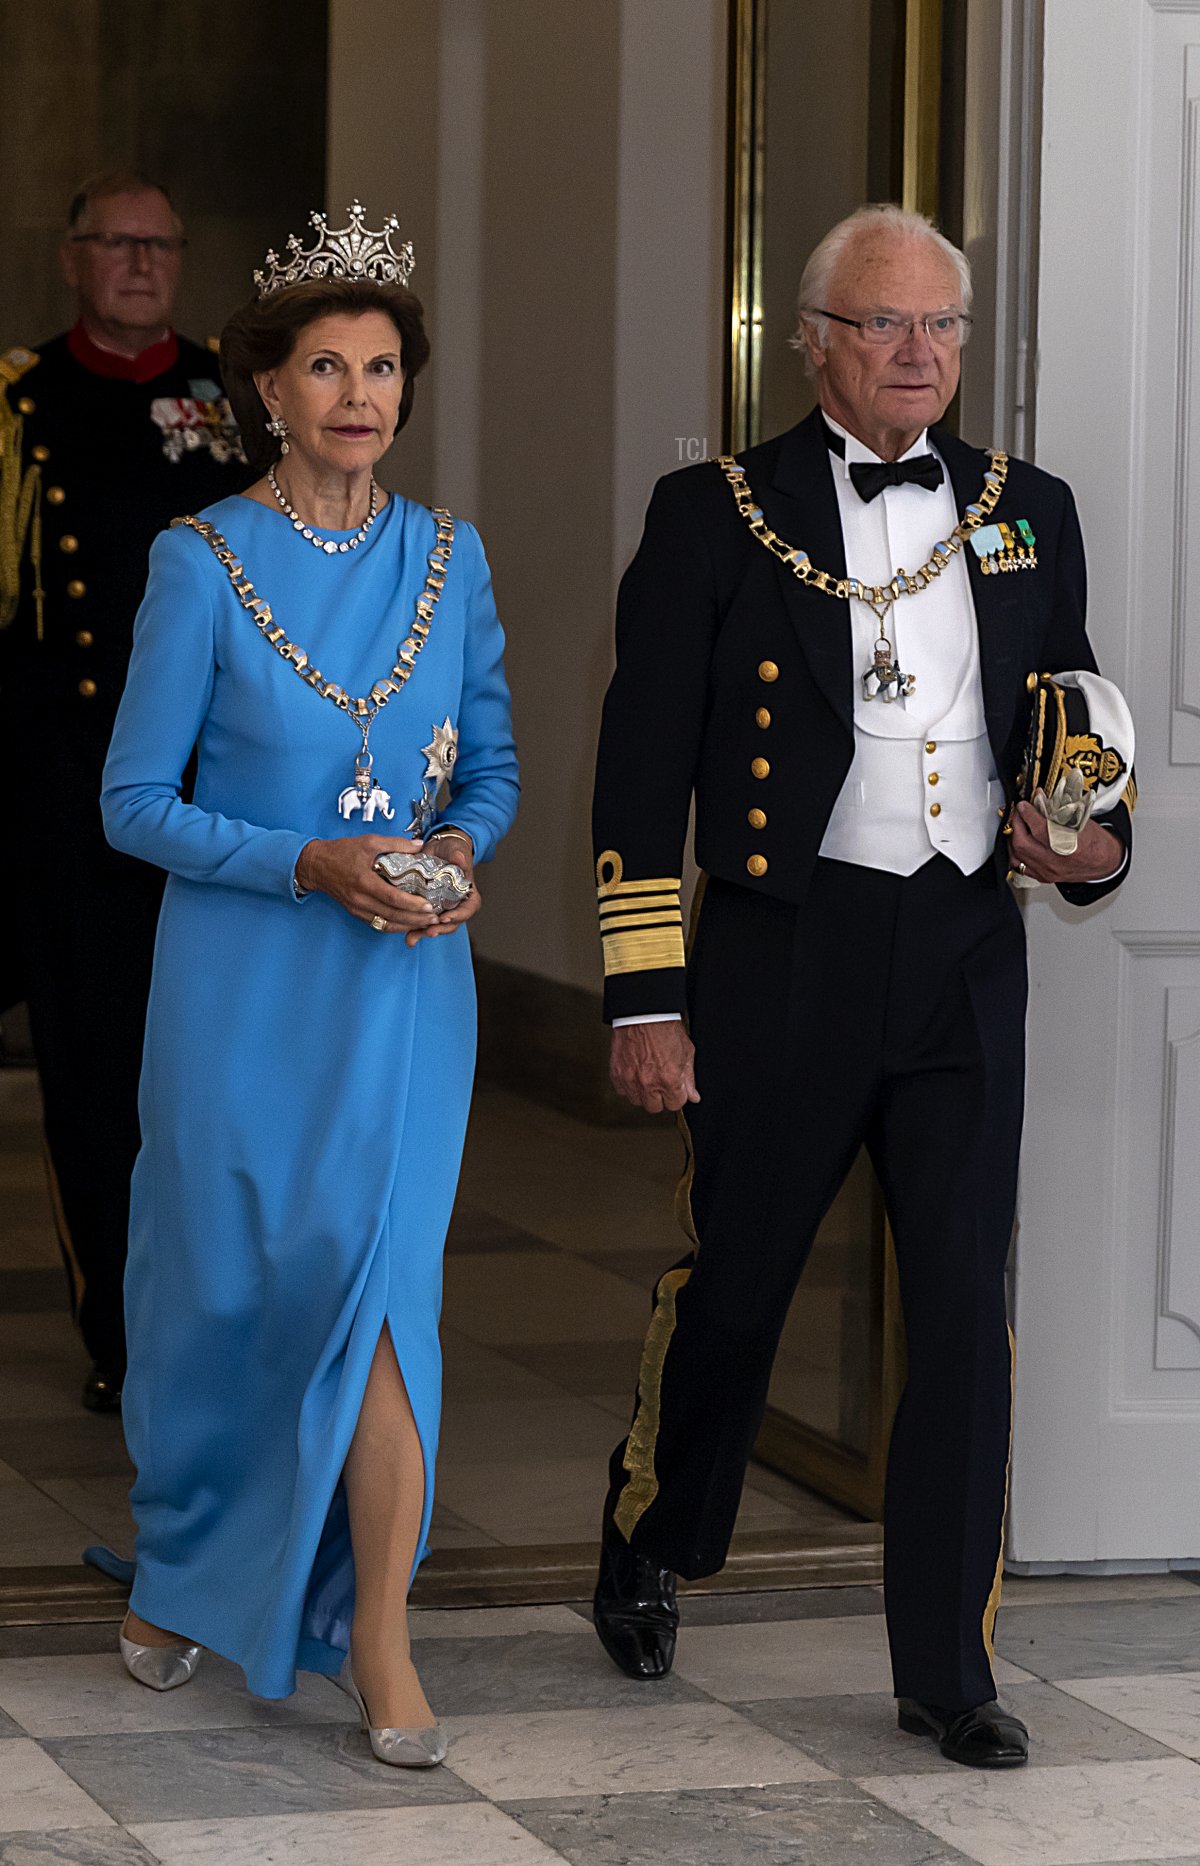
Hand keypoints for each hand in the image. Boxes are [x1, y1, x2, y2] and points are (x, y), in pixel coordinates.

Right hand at [295, 835, 436, 935]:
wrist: (316, 865)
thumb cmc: (342, 851)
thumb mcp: (369, 842)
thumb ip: (395, 844)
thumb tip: (419, 845)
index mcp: (364, 881)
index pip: (392, 898)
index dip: (411, 904)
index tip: (429, 906)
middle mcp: (360, 899)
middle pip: (392, 916)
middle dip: (416, 920)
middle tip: (435, 919)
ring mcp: (357, 908)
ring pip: (386, 924)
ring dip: (408, 926)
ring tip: (427, 924)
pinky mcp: (355, 912)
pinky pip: (377, 924)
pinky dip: (394, 926)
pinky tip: (408, 923)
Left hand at [407, 831, 481, 947]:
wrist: (437, 849)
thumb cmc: (451, 850)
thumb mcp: (456, 851)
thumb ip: (459, 856)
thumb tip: (460, 860)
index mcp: (467, 893)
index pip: (468, 909)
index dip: (459, 915)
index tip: (446, 918)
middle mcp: (456, 904)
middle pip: (452, 923)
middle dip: (440, 929)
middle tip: (429, 931)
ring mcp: (442, 908)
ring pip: (436, 925)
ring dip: (424, 933)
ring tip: (412, 938)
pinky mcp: (427, 908)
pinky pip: (423, 922)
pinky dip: (415, 929)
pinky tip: (406, 937)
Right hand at [610, 1021, 699, 1113]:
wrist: (643, 1012)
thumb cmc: (665, 1027)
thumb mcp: (686, 1052)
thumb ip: (689, 1078)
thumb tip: (693, 1096)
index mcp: (669, 1079)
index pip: (675, 1104)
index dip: (677, 1095)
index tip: (675, 1087)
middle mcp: (648, 1082)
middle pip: (655, 1107)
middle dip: (660, 1097)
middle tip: (661, 1082)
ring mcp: (630, 1079)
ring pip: (638, 1101)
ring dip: (643, 1093)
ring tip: (647, 1077)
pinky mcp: (617, 1073)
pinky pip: (622, 1091)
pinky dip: (629, 1085)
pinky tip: (635, 1073)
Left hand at [1009, 802, 1122, 885]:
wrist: (1104, 862)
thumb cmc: (1095, 841)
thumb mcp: (1079, 820)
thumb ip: (1056, 811)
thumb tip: (1038, 799)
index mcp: (1068, 845)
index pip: (1039, 827)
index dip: (1027, 813)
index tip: (1024, 804)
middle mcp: (1056, 861)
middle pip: (1022, 843)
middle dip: (1016, 824)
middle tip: (1018, 813)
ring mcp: (1048, 871)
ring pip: (1018, 855)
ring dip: (1014, 838)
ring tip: (1018, 827)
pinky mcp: (1044, 877)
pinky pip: (1020, 867)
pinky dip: (1016, 853)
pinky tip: (1019, 844)